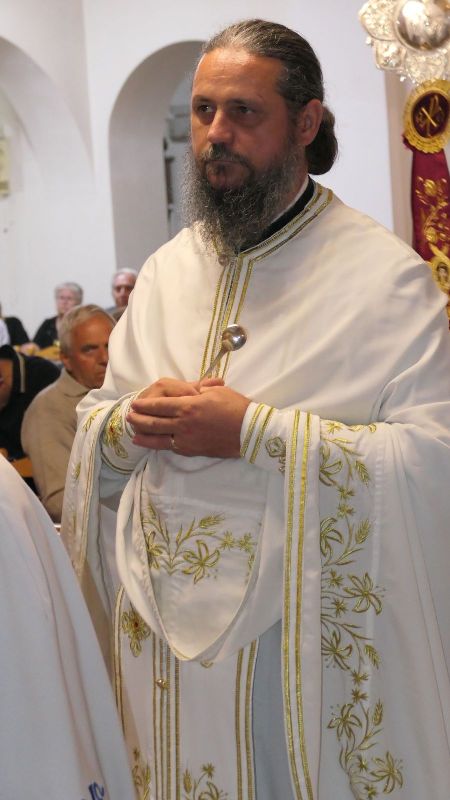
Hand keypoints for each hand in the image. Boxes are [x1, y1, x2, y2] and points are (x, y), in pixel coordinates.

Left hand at [127, 379, 249, 457]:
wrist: (250, 431)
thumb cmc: (235, 407)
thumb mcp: (216, 391)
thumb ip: (198, 390)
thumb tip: (189, 390)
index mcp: (188, 406)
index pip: (159, 405)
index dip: (144, 405)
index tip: (135, 404)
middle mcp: (183, 424)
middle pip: (154, 422)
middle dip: (138, 419)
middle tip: (129, 417)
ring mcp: (187, 440)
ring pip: (158, 438)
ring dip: (143, 435)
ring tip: (133, 433)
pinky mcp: (192, 451)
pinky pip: (171, 447)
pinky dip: (158, 445)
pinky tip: (152, 444)